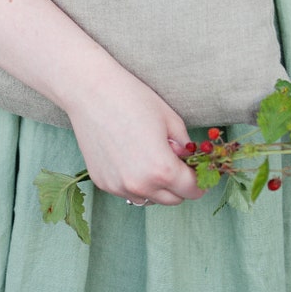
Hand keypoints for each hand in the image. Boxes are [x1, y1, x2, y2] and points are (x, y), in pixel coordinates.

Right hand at [64, 65, 203, 205]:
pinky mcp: (102, 183)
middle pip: (172, 199)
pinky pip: (127, 191)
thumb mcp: (170, 118)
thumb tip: (187, 158)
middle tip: (176, 162)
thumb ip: (185, 144)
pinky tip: (130, 156)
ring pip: (149, 198)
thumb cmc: (132, 98)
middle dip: (179, 184)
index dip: (200, 180)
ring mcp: (118, 186)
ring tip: (150, 157)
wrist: (91, 91)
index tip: (198, 171)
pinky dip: (134, 181)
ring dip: (156, 186)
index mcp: (162, 169)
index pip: (192, 190)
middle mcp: (140, 185)